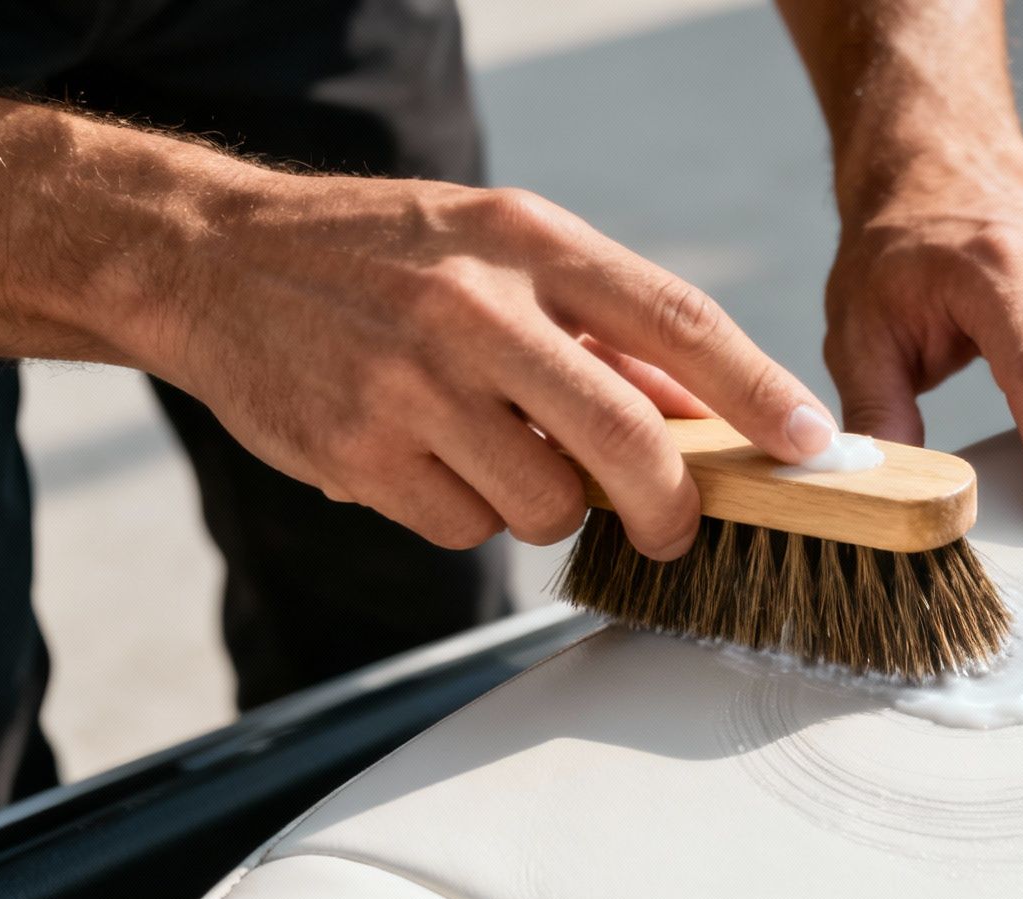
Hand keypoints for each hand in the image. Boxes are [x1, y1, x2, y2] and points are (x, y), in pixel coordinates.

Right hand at [130, 174, 838, 557]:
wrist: (212, 260)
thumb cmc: (382, 256)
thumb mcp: (498, 248)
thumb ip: (599, 325)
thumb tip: (704, 410)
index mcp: (528, 242)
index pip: (675, 321)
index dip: (757, 391)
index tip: (810, 443)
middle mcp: (475, 310)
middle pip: (625, 441)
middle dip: (671, 506)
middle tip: (677, 528)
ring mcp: (413, 386)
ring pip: (546, 506)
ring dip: (550, 507)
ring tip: (502, 455)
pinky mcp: (361, 455)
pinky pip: (465, 532)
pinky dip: (469, 517)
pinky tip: (431, 463)